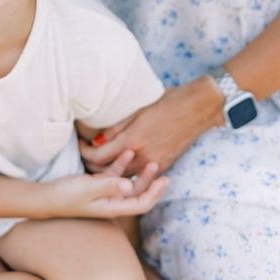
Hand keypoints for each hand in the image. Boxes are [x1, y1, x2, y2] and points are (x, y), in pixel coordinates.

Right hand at [41, 160, 165, 218]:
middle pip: (138, 193)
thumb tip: (130, 185)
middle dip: (151, 182)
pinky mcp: (96, 184)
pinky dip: (121, 165)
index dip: (155, 194)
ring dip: (138, 172)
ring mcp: (104, 193)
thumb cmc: (66, 195)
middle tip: (160, 166)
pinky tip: (126, 153)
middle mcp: (112, 202)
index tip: (164, 180)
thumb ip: (108, 186)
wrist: (45, 197)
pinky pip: (114, 175)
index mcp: (113, 207)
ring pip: (128, 183)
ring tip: (147, 158)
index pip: (141, 204)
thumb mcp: (87, 189)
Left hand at [79, 80, 217, 177]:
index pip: (99, 155)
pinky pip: (141, 175)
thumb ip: (116, 128)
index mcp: (134, 138)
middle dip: (94, 165)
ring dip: (110, 172)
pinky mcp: (166, 164)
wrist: (199, 108)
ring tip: (100, 162)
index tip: (79, 144)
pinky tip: (121, 165)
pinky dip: (128, 173)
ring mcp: (156, 162)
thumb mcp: (138, 110)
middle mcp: (144, 155)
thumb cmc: (167, 102)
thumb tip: (96, 141)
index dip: (85, 152)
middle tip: (85, 155)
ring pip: (125, 177)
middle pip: (109, 171)